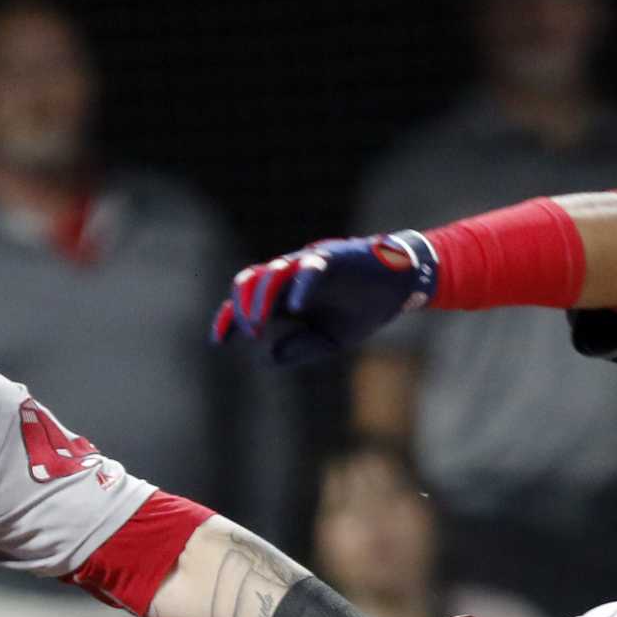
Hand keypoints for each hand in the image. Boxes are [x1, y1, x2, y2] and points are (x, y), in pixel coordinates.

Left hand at [210, 231, 438, 366]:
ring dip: (259, 300)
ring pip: (273, 272)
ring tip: (255, 328)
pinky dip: (301, 286)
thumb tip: (267, 359)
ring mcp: (310, 264)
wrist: (399, 288)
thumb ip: (299, 348)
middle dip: (240, 308)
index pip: (247, 302)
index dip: (229, 318)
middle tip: (245, 334)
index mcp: (286, 295)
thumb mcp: (328, 340)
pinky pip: (312, 268)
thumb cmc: (362, 309)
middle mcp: (292, 277)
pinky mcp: (334, 258)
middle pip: (251, 282)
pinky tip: (295, 308)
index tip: (218, 341)